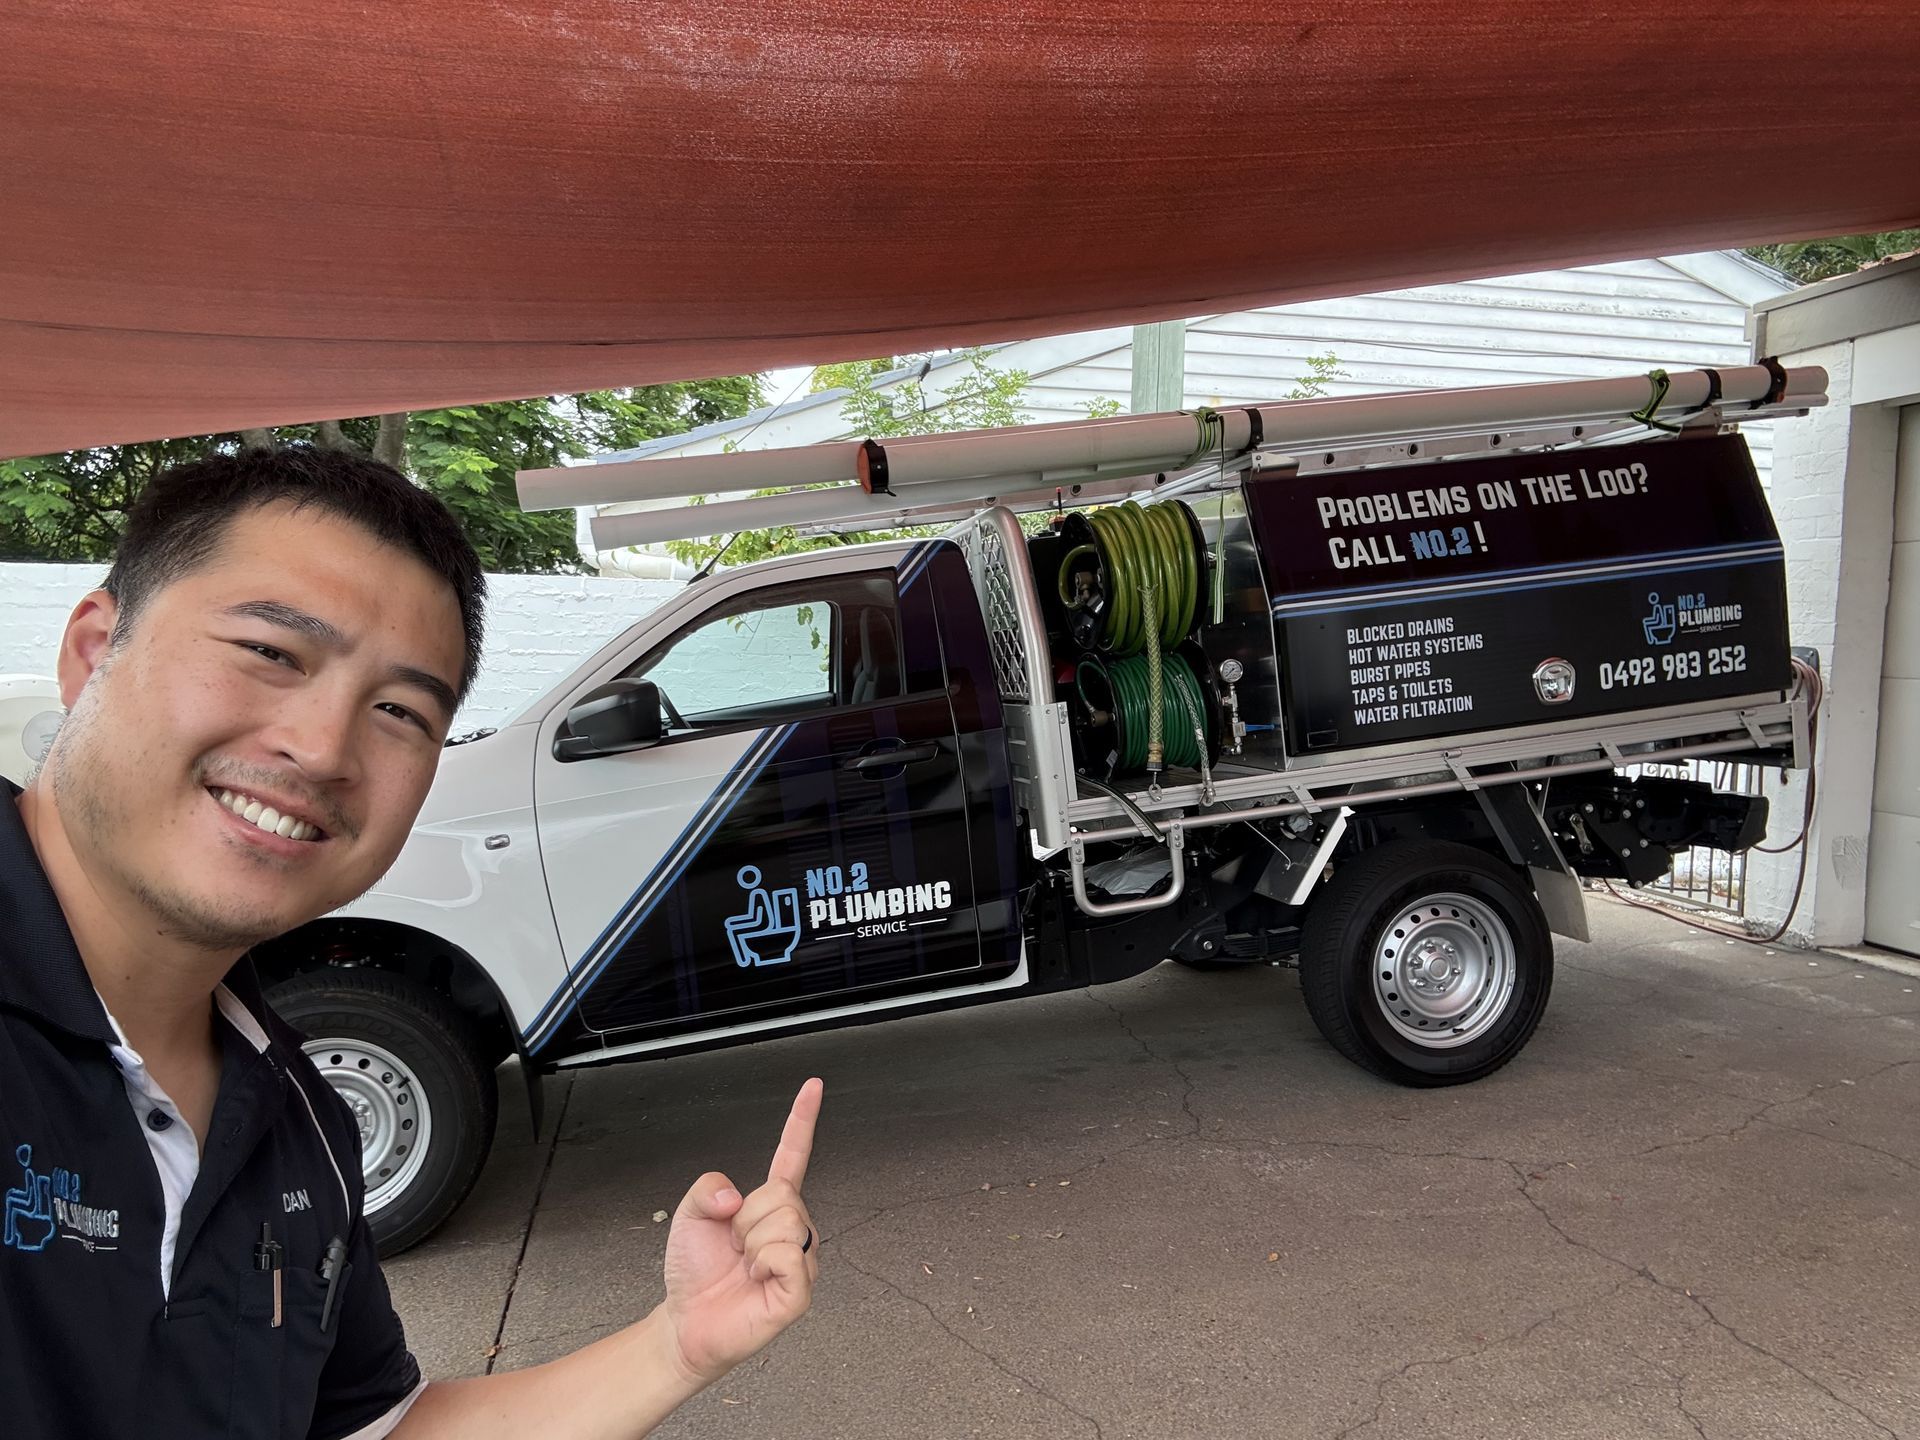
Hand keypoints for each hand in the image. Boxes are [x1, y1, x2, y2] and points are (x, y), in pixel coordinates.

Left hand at [659, 1078, 822, 1384]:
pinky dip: (763, 1263)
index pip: (793, 1154)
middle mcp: (792, 1226)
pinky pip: (788, 1256)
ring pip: (786, 1220)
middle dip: (746, 1216)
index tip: (813, 1086)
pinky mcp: (800, 1290)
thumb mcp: (688, 1215)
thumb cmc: (695, 1272)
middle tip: (735, 1245)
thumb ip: (708, 1187)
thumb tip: (739, 1197)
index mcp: (769, 1204)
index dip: (803, 1119)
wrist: (687, 1322)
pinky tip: (756, 1277)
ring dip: (752, 1242)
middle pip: (782, 1192)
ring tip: (744, 1265)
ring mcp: (801, 1258)